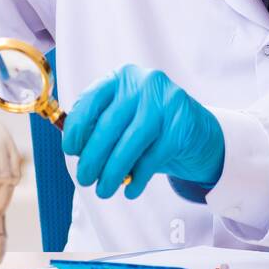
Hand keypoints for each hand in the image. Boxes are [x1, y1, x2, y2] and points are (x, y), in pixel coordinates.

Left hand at [62, 64, 224, 200]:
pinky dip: (138, 178)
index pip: (91, 100)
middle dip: (92, 157)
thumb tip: (75, 150)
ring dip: (113, 172)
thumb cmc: (150, 127)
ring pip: (130, 143)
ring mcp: (165, 102)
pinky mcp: (181, 125)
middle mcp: (144, 83)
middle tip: (85, 179)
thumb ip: (98, 126)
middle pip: (109, 125)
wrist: (196, 132)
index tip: (71, 151)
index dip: (77, 128)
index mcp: (122, 77)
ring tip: (104, 190)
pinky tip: (130, 189)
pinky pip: (153, 157)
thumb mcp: (124, 117)